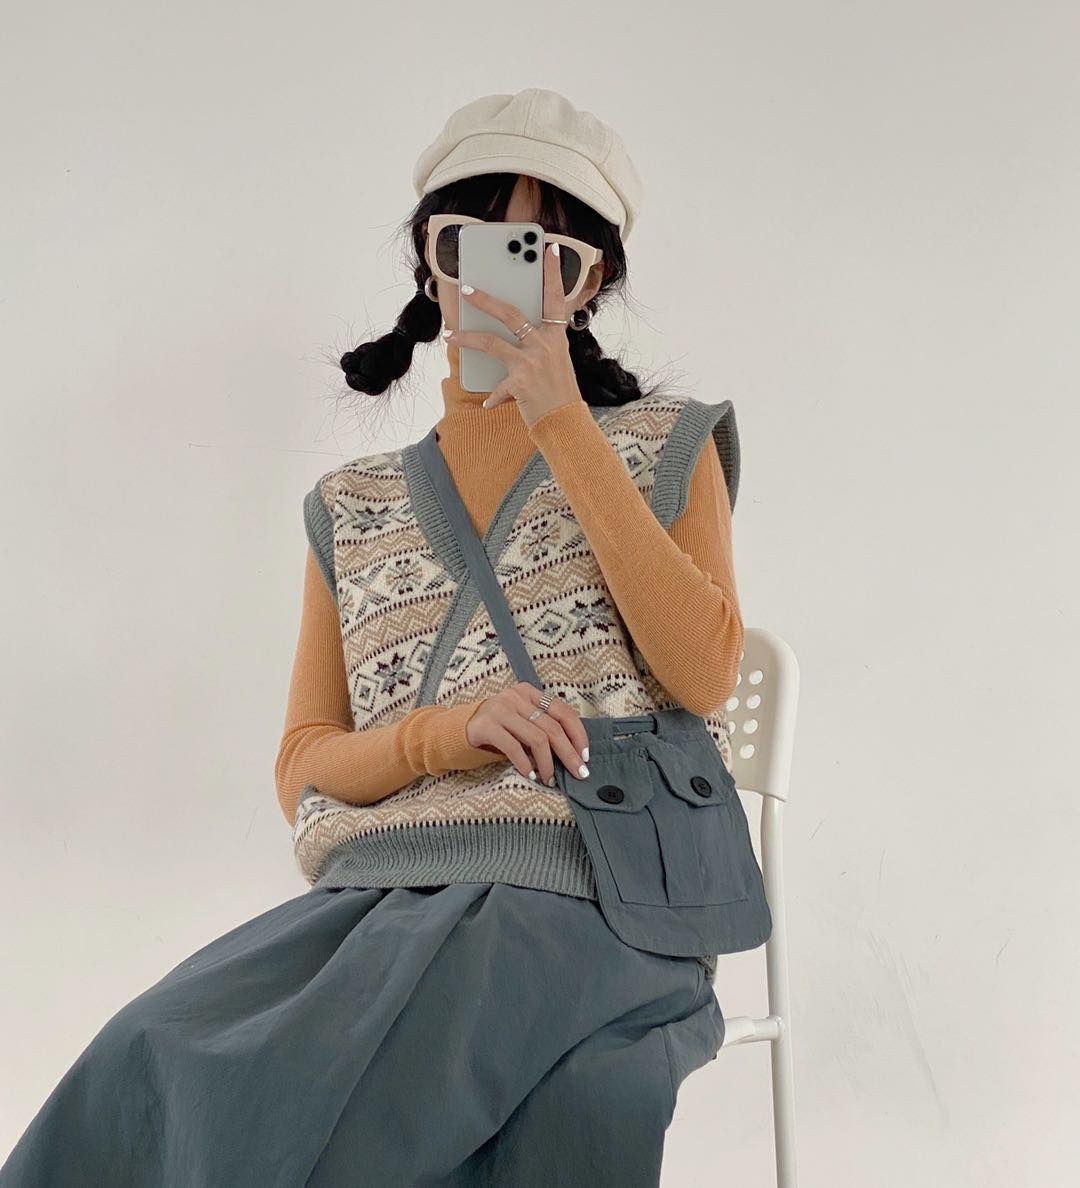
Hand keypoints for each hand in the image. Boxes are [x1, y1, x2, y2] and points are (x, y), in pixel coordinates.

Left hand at [443, 243, 583, 428]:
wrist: (566, 423)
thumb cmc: (559, 393)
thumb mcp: (556, 363)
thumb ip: (538, 346)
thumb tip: (510, 335)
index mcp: (556, 338)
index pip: (555, 299)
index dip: (552, 274)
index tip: (547, 250)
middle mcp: (545, 346)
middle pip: (511, 314)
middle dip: (486, 300)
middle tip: (467, 289)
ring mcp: (532, 363)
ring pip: (492, 342)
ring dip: (467, 337)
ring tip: (450, 336)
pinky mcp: (520, 383)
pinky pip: (497, 387)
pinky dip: (492, 397)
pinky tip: (487, 403)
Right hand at [465, 682, 590, 784]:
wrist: (455, 731)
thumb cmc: (495, 731)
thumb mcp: (521, 722)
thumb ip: (541, 729)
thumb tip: (573, 754)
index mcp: (529, 693)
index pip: (563, 711)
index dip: (578, 735)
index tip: (585, 756)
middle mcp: (516, 697)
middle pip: (553, 727)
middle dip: (569, 754)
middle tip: (578, 773)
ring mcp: (500, 709)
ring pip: (537, 738)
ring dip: (547, 763)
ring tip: (549, 778)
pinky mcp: (485, 725)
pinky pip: (514, 747)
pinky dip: (525, 764)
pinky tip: (530, 775)